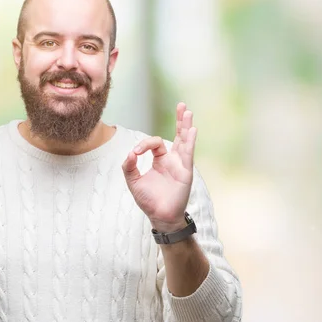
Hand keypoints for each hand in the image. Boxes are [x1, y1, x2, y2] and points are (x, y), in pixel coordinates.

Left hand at [122, 102, 197, 232]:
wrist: (159, 216)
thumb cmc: (148, 200)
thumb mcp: (133, 181)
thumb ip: (129, 166)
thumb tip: (131, 152)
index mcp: (160, 160)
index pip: (155, 143)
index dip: (144, 145)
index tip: (136, 153)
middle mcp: (173, 160)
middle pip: (178, 136)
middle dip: (179, 121)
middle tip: (182, 105)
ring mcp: (180, 165)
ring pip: (185, 141)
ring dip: (186, 126)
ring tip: (188, 111)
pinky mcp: (185, 172)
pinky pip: (188, 154)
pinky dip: (190, 141)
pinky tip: (192, 129)